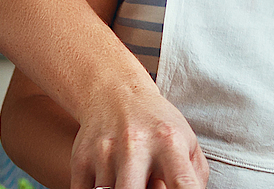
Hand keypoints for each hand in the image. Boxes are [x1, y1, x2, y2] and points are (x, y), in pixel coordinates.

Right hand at [69, 88, 208, 188]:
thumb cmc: (158, 126)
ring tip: (132, 182)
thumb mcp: (187, 144)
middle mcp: (135, 146)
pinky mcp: (80, 162)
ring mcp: (104, 154)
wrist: (115, 94)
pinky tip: (112, 183)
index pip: (183, 184)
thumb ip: (194, 178)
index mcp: (170, 144)